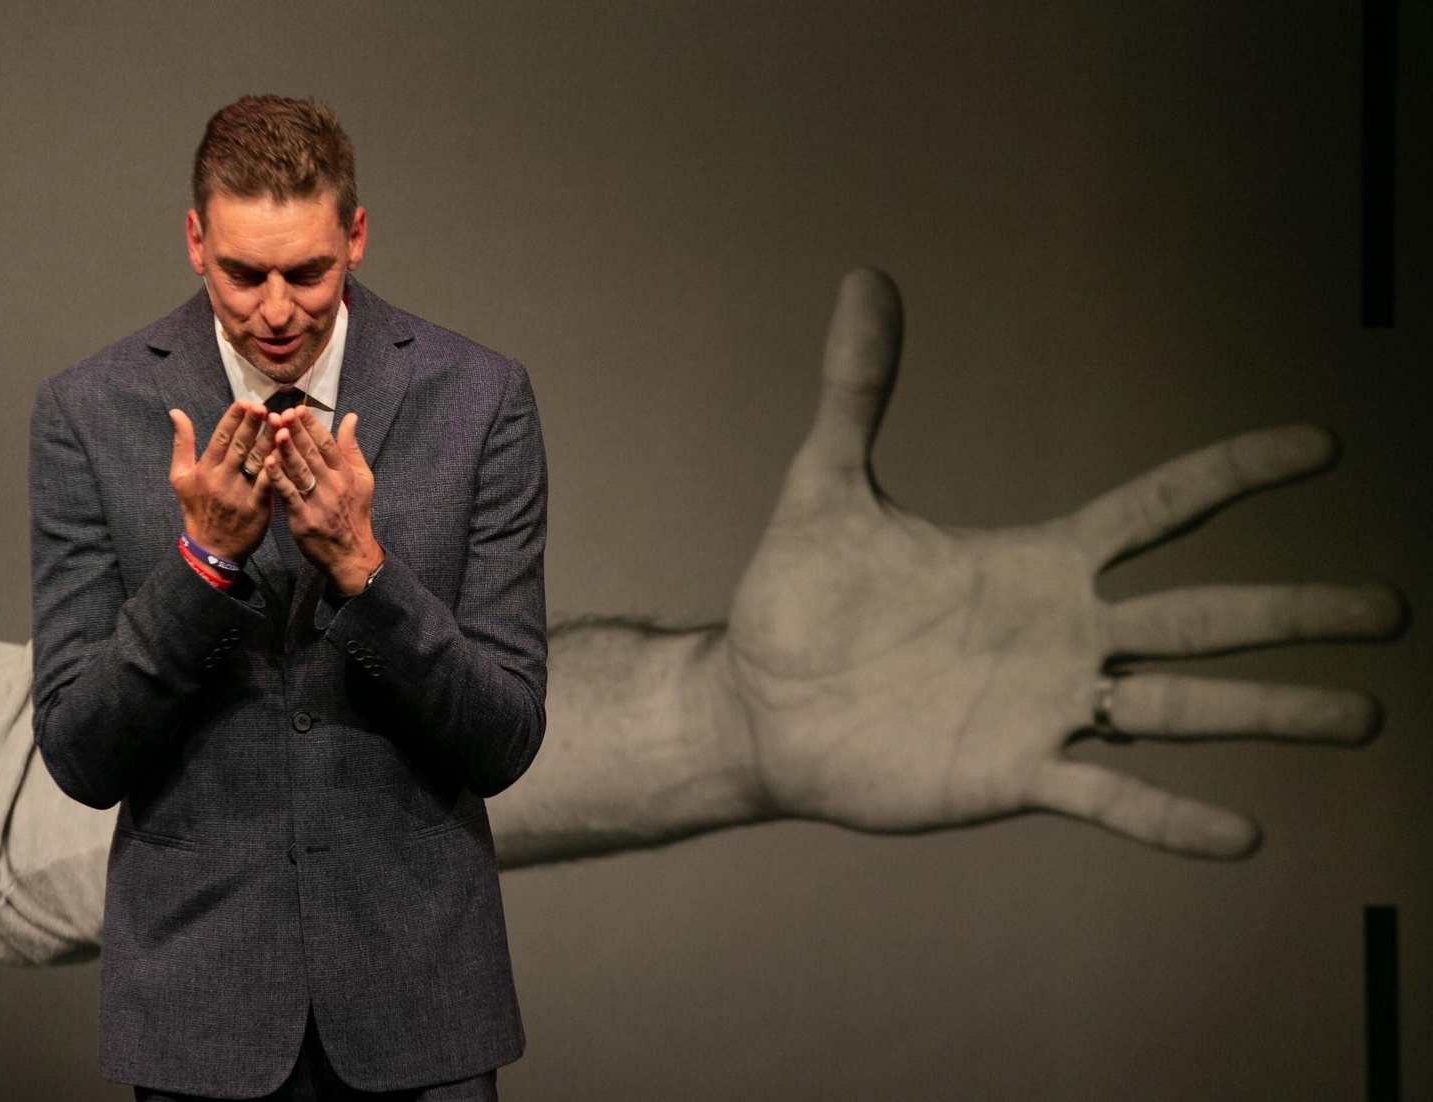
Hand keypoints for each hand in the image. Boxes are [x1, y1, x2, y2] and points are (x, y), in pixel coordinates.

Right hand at [168, 399, 273, 561]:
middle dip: (252, 425)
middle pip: (239, 446)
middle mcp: (221, 478)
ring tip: (281, 422)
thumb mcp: (180, 477)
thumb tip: (176, 412)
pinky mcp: (256, 507)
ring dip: (268, 440)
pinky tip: (287, 452)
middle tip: (264, 406)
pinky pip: (268, 484)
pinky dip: (276, 467)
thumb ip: (182, 443)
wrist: (211, 548)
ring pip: (256, 462)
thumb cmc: (196, 508)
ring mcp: (239, 493)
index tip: (245, 402)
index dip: (233, 419)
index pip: (220, 438)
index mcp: (205, 469)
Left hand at [263, 408, 384, 593]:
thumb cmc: (355, 513)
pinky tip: (267, 463)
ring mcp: (318, 503)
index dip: (312, 426)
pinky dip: (278, 478)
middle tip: (280, 413)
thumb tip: (350, 417)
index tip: (298, 409)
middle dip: (296, 432)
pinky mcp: (304, 519)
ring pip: (300, 471)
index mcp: (346, 474)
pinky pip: (289, 495)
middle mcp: (333, 486)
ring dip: (286, 450)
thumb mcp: (362, 479)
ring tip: (274, 430)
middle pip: (312, 454)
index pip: (328, 444)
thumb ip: (352, 447)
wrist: (352, 554)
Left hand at [724, 269, 1406, 857]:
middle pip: (1201, 615)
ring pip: (1178, 706)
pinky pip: (1107, 796)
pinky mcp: (1012, 774)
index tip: (1320, 447)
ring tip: (1362, 715)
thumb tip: (863, 276)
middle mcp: (1061, 633)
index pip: (1157, 510)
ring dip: (1268, 710)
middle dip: (1295, 611)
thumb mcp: (828, 485)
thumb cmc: (797, 600)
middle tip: (1390, 609)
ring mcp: (1044, 707)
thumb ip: (858, 388)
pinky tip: (1244, 834)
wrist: (758, 705)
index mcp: (1035, 563)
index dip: (1235, 474)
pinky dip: (1170, 815)